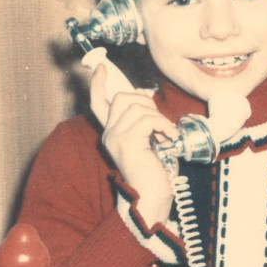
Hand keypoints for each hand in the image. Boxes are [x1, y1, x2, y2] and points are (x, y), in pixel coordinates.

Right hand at [91, 64, 178, 226]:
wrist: (152, 197)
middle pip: (123, 98)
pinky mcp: (127, 141)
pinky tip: (169, 139)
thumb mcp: (148, 139)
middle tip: (160, 124)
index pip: (98, 103)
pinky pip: (148, 119)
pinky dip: (164, 126)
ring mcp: (115, 137)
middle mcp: (109, 134)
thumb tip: (144, 95)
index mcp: (112, 133)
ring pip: (138, 107)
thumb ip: (143, 120)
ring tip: (166, 136)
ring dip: (159, 118)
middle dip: (147, 103)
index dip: (99, 83)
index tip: (102, 68)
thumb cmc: (155, 172)